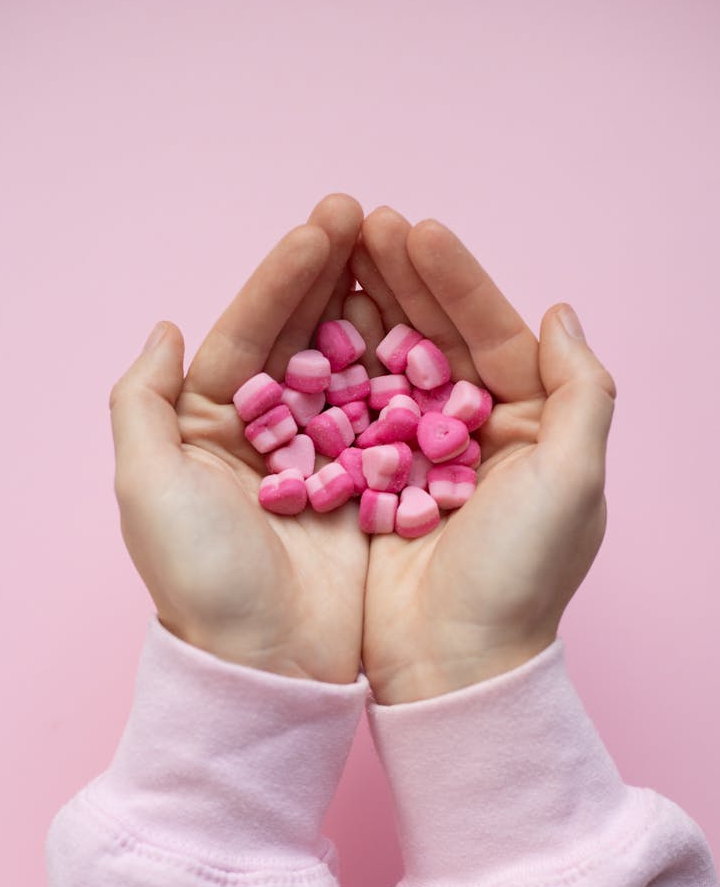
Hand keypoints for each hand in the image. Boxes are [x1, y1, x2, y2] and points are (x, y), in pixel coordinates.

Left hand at [109, 195, 368, 684]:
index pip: (249, 331)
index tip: (327, 223)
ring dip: (374, 311)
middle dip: (333, 276)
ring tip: (404, 252)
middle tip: (369, 215)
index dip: (285, 276)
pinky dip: (405, 374)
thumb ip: (143, 399)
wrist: (267, 664)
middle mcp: (263, 435)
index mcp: (206, 425)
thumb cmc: (202, 576)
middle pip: (301, 338)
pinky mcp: (363, 487)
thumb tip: (166, 327)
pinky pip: (387, 417)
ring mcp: (318, 459)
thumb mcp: (148, 483)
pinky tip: (430, 328)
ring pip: (349, 368)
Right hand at [352, 207, 616, 702]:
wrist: (451, 664)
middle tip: (361, 221)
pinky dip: (330, 369)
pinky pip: (348, 412)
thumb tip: (560, 313)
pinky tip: (307, 325)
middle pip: (434, 338)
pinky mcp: (370, 481)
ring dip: (361, 310)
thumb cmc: (519, 575)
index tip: (416, 229)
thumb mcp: (572, 479)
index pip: (491, 334)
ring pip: (386, 364)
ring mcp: (415, 455)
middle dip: (401, 280)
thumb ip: (580, 392)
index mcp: (526, 426)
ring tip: (330, 253)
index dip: (456, 281)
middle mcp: (470, 433)